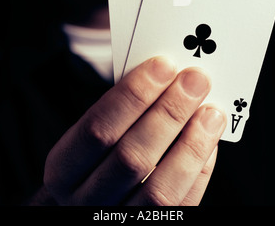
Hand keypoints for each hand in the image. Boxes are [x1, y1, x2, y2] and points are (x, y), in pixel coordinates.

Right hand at [42, 57, 225, 205]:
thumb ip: (118, 113)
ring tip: (211, 112)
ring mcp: (120, 223)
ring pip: (159, 190)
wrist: (94, 204)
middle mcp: (86, 202)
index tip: (164, 65)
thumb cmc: (96, 159)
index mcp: (63, 170)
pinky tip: (208, 141)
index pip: (96, 129)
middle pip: (131, 158)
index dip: (132, 96)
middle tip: (196, 80)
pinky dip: (199, 172)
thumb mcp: (89, 136)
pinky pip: (181, 208)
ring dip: (191, 145)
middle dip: (169, 113)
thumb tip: (164, 77)